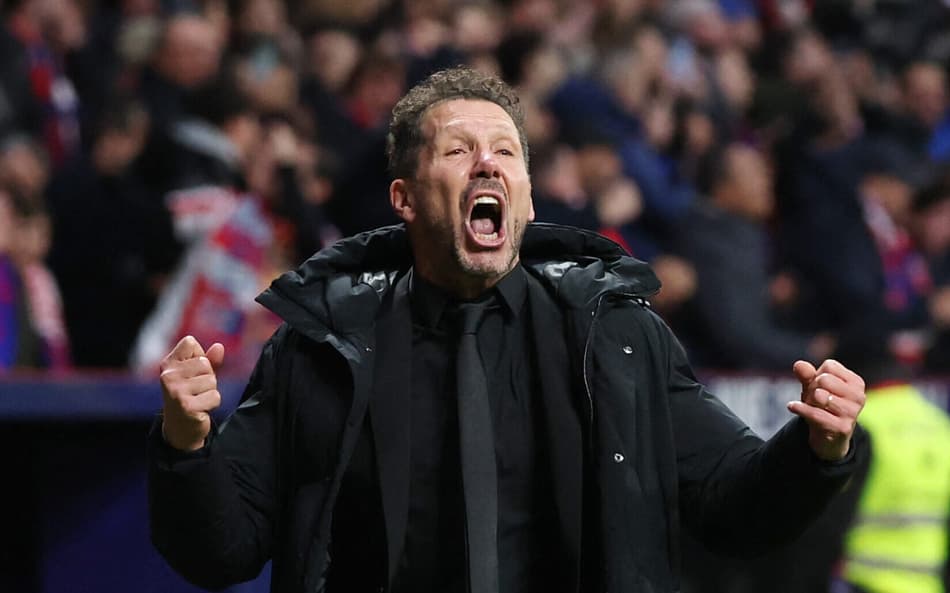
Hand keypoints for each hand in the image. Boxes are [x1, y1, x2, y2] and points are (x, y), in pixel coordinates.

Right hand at [159, 336, 224, 450]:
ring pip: (211, 380)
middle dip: (208, 377)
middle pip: (204, 363)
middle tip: (196, 391)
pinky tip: (200, 409)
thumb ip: (210, 360)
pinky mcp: (186, 406)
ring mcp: (175, 391)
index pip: (189, 342)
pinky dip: (212, 404)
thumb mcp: (199, 375)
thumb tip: (219, 347)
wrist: (181, 428)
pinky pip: (214, 396)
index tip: (191, 372)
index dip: (199, 356)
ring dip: (210, 392)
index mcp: (168, 364)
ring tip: (198, 400)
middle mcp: (168, 376)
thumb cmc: (192, 395)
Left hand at [787, 359, 865, 460]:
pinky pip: (815, 414)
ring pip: (819, 396)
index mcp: (856, 382)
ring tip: (811, 406)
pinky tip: (792, 406)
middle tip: (813, 398)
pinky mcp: (843, 428)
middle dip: (812, 388)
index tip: (818, 386)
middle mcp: (858, 396)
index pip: (829, 366)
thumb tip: (798, 365)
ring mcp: (852, 413)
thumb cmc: (822, 405)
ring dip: (808, 401)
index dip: (817, 374)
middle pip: (824, 380)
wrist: (828, 437)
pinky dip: (800, 409)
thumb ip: (806, 374)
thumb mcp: (813, 386)